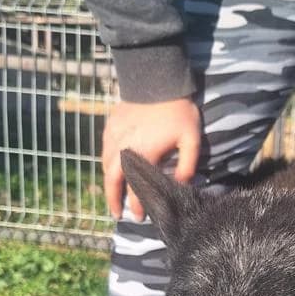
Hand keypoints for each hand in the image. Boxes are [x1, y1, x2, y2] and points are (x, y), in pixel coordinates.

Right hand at [101, 98, 201, 219]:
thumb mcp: (191, 139)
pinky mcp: (110, 126)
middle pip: (112, 181)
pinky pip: (104, 150)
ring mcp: (114, 136)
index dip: (137, 205)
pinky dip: (106, 164)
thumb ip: (187, 166)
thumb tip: (181, 186)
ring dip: (109, 183)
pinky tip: (110, 168)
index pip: (136, 187)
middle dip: (114, 200)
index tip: (140, 217)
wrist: (157, 79)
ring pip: (105, 166)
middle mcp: (123, 148)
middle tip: (117, 214)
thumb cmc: (177, 110)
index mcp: (143, 154)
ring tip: (113, 194)